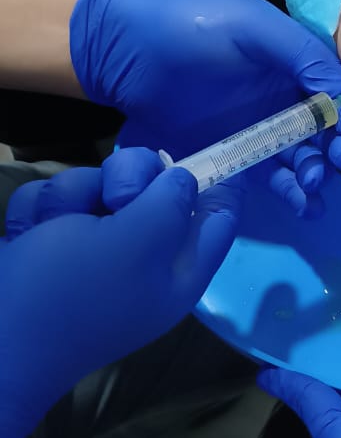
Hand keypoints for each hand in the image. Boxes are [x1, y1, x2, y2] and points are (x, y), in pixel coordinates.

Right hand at [0, 149, 239, 437]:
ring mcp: (91, 248)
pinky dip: (36, 213)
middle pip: (153, 185)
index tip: (206, 145)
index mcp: (177, 270)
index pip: (219, 218)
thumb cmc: (69, 292)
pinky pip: (54, 199)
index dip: (218, 179)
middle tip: (113, 203)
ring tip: (50, 230)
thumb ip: (169, 205)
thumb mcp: (135, 245)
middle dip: (125, 179)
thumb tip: (183, 178)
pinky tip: (24, 236)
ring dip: (69, 199)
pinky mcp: (48, 241)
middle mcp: (141, 257)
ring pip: (95, 185)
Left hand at [70, 0, 340, 215]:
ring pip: (304, 162)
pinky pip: (272, 180)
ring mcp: (261, 132)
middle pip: (328, 134)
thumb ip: (302, 55)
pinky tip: (303, 204)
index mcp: (296, 65)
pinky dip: (292, 195)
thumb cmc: (195, 26)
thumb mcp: (254, 27)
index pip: (339, 96)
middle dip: (339, 152)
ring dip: (317, 177)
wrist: (129, 51)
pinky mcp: (235, 159)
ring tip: (311, 186)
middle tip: (336, 161)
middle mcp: (285, 100)